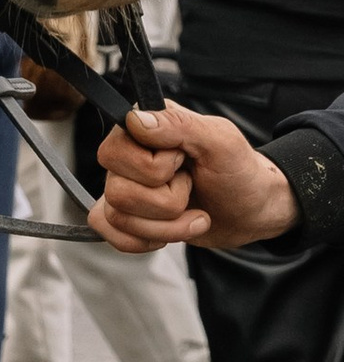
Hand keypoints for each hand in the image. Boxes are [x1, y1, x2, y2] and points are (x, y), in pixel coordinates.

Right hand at [93, 100, 296, 254]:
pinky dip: (146, 240)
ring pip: (118, 218)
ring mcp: (125, 185)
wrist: (251, 211)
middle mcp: (127, 154)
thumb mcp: (221, 142)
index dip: (154, 169)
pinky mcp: (127, 213)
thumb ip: (179, 125)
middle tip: (190, 188)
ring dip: (167, 226)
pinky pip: (110, 233)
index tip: (183, 163)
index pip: (114, 152)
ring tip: (191, 213)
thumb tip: (136, 120)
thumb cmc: (239, 173)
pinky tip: (171, 229)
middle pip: (117, 191)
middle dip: (166, 202)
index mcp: (142, 127)